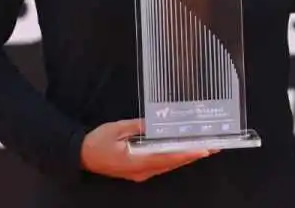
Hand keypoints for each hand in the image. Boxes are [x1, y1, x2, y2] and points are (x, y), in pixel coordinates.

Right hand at [79, 118, 216, 182]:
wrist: (81, 155)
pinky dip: (174, 158)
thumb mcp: (117, 128)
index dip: (187, 154)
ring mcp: (140, 173)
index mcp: (136, 161)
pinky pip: (161, 165)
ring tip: (204, 148)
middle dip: (193, 155)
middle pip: (172, 163)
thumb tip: (156, 122)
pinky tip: (184, 151)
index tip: (204, 149)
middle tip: (214, 147)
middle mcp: (142, 170)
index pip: (167, 158)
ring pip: (168, 165)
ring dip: (186, 157)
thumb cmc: (97, 141)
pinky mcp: (138, 171)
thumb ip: (138, 126)